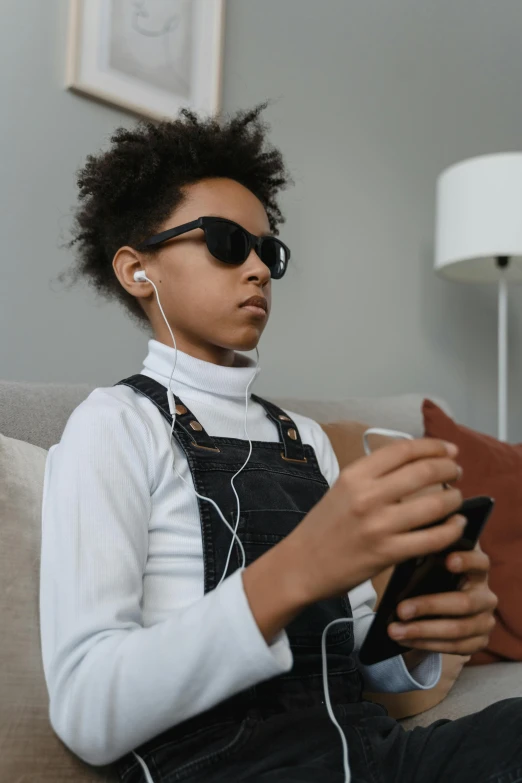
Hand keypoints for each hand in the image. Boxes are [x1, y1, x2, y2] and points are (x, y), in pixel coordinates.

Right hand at [284, 438, 464, 603]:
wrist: (301, 564)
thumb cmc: (323, 526)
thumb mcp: (342, 489)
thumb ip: (374, 476)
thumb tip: (414, 464)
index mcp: (355, 475)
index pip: (403, 450)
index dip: (433, 447)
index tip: (449, 450)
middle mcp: (367, 496)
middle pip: (424, 472)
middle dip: (449, 469)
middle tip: (457, 473)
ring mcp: (379, 525)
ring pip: (434, 504)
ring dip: (454, 499)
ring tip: (457, 499)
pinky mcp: (387, 553)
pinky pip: (432, 539)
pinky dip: (451, 530)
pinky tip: (455, 526)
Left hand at [389, 544, 497, 654]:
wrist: (443, 608)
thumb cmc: (435, 579)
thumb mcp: (434, 567)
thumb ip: (428, 561)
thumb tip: (405, 558)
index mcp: (477, 570)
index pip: (480, 562)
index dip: (467, 561)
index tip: (449, 561)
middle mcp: (486, 596)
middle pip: (464, 603)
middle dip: (429, 606)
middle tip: (401, 610)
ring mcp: (486, 620)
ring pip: (458, 629)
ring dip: (423, 632)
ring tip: (395, 630)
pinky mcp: (480, 641)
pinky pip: (455, 647)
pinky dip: (427, 644)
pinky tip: (406, 640)